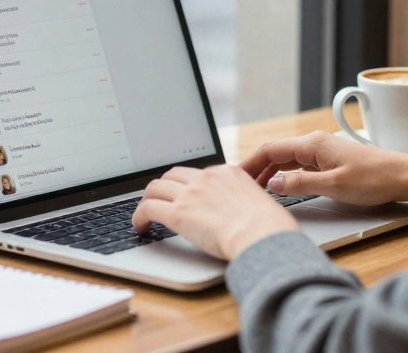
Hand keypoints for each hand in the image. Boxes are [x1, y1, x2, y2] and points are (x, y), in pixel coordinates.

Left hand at [132, 165, 298, 259]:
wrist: (262, 235)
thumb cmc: (268, 227)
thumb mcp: (260, 202)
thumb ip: (244, 201)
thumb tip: (240, 213)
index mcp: (228, 173)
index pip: (198, 173)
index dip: (186, 184)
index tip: (183, 194)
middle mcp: (207, 178)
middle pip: (173, 174)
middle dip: (163, 187)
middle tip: (159, 200)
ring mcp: (191, 193)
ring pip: (155, 187)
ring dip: (148, 199)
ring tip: (145, 213)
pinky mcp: (178, 213)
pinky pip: (148, 208)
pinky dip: (139, 216)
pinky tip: (140, 226)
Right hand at [240, 130, 407, 208]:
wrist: (406, 176)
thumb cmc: (375, 179)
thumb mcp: (334, 186)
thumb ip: (301, 184)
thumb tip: (274, 183)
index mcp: (313, 144)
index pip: (270, 149)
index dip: (250, 163)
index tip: (236, 177)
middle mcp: (316, 143)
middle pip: (276, 152)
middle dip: (257, 168)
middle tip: (242, 186)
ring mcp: (324, 151)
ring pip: (288, 158)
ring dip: (272, 172)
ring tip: (259, 189)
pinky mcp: (332, 160)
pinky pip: (301, 164)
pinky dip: (287, 173)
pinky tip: (284, 186)